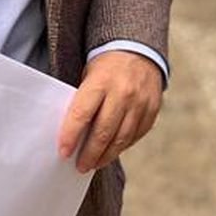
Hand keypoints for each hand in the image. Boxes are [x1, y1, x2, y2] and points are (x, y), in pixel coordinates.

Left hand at [56, 50, 162, 173]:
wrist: (138, 49)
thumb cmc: (105, 66)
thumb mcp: (89, 75)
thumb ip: (83, 101)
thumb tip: (72, 135)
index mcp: (101, 81)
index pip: (82, 114)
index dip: (70, 136)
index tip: (63, 152)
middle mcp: (122, 93)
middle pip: (103, 132)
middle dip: (89, 153)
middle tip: (80, 166)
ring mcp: (140, 102)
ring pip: (121, 138)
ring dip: (106, 155)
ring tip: (94, 164)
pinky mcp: (152, 110)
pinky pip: (136, 135)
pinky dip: (122, 146)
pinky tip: (112, 151)